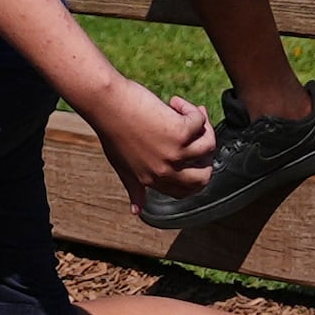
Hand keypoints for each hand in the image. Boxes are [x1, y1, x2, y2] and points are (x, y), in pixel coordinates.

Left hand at [90, 80, 216, 210]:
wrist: (105, 104)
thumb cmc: (111, 129)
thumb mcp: (121, 165)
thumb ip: (134, 188)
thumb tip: (136, 211)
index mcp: (152, 180)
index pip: (186, 190)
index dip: (195, 172)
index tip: (194, 152)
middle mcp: (165, 171)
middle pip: (204, 175)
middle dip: (206, 154)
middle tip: (199, 132)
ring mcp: (174, 153)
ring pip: (208, 145)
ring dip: (201, 125)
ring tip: (182, 110)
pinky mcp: (180, 133)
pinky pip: (200, 123)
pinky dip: (191, 110)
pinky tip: (175, 102)